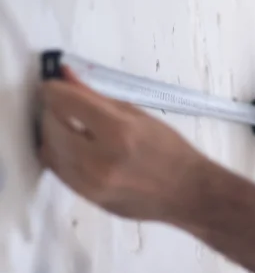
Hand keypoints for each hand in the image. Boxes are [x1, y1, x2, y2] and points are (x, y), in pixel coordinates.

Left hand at [37, 67, 208, 222]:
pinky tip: (76, 148)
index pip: (62, 100)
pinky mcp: (88, 198)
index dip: (56, 88)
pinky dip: (59, 154)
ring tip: (73, 128)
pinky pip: (57, 170)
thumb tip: (65, 74)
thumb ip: (98, 97)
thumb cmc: (172, 152)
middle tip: (68, 106)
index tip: (59, 87)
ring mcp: (91, 184)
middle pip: (49, 124)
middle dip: (53, 110)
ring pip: (48, 149)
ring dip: (54, 133)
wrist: (189, 194)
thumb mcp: (140, 117)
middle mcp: (99, 160)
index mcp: (118, 132)